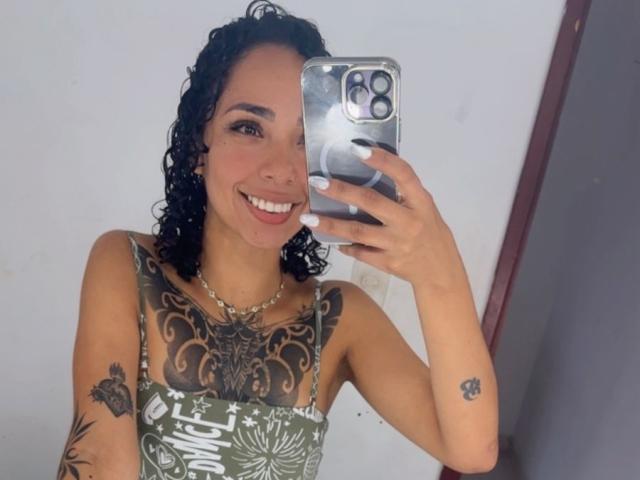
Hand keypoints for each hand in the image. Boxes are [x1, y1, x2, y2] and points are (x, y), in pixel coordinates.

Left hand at [299, 142, 466, 289]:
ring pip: (358, 231)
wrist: (441, 272)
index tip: (357, 148)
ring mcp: (397, 243)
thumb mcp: (425, 209)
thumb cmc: (431, 233)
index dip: (382, 160)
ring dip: (330, 224)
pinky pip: (361, 253)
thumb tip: (370, 171)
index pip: (403, 174)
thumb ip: (403, 194)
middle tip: (316, 182)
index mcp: (421, 202)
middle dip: (342, 191)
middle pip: (371, 202)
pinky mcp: (388, 262)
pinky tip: (333, 241)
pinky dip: (346, 246)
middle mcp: (409, 221)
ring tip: (308, 218)